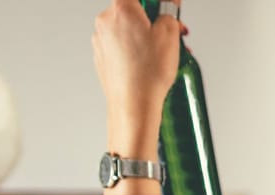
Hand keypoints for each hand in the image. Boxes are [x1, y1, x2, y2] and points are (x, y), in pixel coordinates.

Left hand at [92, 0, 181, 155]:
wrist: (133, 105)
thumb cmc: (148, 73)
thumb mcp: (170, 35)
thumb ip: (169, 13)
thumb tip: (168, 9)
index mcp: (122, 9)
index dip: (155, 2)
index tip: (167, 7)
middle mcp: (105, 21)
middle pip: (133, 11)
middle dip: (155, 20)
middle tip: (174, 33)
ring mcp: (101, 40)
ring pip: (128, 29)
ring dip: (147, 37)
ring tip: (165, 54)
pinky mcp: (102, 57)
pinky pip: (121, 46)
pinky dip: (136, 50)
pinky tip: (150, 65)